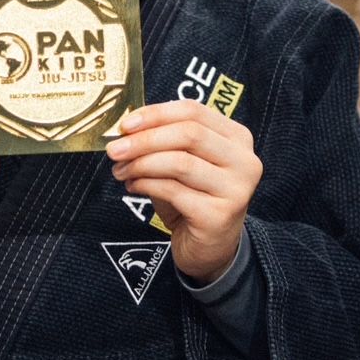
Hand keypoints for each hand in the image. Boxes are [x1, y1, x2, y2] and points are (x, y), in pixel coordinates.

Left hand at [106, 101, 261, 283]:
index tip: (125, 124)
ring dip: (142, 164)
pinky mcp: (220, 215)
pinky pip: (174, 191)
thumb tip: (125, 129)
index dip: (155, 114)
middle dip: (145, 140)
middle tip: (115, 149)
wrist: (210, 248)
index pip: (193, 111)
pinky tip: (133, 187)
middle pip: (188, 134)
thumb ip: (163, 141)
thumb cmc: (193, 198)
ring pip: (180, 162)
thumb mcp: (182, 162)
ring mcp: (236, 189)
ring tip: (121, 171)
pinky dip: (147, 185)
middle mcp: (244, 160)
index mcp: (236, 137)